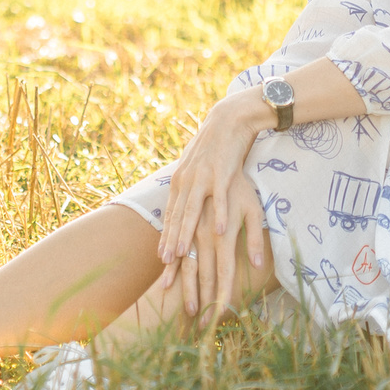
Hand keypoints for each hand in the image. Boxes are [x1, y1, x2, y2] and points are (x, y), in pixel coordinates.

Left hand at [155, 91, 271, 320]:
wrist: (228, 121)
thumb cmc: (214, 152)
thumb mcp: (198, 173)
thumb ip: (192, 194)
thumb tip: (187, 215)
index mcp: (180, 184)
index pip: (170, 218)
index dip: (166, 241)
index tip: (161, 263)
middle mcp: (186, 182)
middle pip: (177, 219)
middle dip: (171, 244)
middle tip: (166, 268)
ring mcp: (202, 177)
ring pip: (192, 210)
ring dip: (186, 233)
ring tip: (183, 254)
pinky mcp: (221, 172)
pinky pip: (220, 198)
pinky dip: (219, 215)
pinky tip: (219, 231)